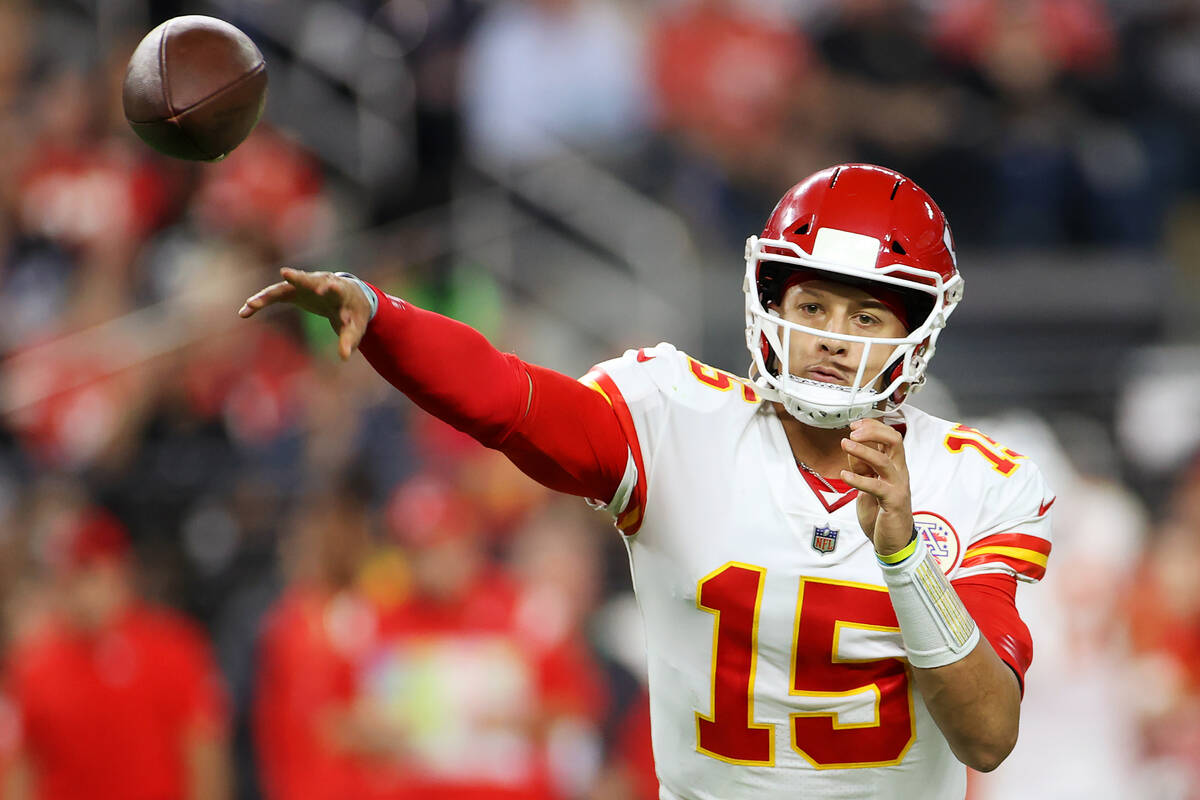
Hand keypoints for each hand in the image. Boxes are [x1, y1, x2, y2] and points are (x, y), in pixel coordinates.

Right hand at [238, 268, 370, 359]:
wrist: (348, 294)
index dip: (332, 290)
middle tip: (287, 275)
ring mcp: (305, 284)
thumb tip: (344, 357)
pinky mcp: (293, 289)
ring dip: (268, 294)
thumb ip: (348, 340)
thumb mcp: (354, 327)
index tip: (328, 287)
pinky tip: (244, 312)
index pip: (337, 290)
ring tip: (251, 304)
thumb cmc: (352, 312)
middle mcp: (322, 283)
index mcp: (341, 292)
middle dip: (299, 279)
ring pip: (285, 286)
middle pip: (310, 280)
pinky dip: (260, 301)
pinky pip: (274, 294)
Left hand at [839, 418, 913, 555]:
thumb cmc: (882, 513)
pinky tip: (844, 476)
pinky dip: (859, 479)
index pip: (890, 436)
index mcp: (894, 466)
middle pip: (894, 440)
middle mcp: (899, 472)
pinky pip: (876, 486)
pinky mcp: (893, 501)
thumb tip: (851, 448)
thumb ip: (862, 467)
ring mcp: (898, 486)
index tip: (854, 424)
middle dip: (873, 431)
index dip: (872, 426)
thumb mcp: (868, 485)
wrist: (894, 541)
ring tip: (845, 444)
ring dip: (863, 450)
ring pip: (884, 460)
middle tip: (853, 431)